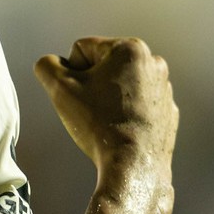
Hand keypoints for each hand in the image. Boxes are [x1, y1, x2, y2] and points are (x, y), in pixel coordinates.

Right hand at [33, 37, 178, 177]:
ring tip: (106, 121)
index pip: (81, 49)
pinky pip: (137, 106)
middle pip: (103, 66)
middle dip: (92, 85)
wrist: (133, 165)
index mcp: (130, 48)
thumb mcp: (59, 88)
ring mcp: (163, 88)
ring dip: (108, 99)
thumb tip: (50, 63)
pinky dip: (126, 114)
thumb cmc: (100, 125)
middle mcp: (153, 63)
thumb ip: (47, 65)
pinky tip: (120, 130)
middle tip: (91, 110)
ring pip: (121, 86)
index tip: (79, 96)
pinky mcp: (167, 111)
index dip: (71, 74)